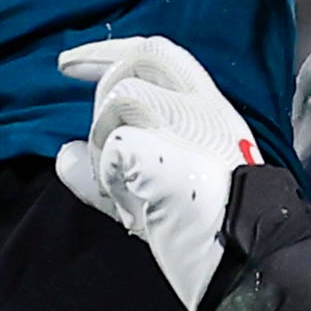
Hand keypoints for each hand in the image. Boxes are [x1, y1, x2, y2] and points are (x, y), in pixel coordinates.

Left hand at [51, 35, 259, 306]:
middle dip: (102, 101)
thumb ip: (114, 167)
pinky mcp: (163, 150)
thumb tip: (65, 154)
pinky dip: (112, 179)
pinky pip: (113, 147)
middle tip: (103, 150)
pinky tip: (135, 206)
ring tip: (130, 191)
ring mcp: (184, 124)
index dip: (105, 53)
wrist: (244, 257)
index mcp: (209, 109)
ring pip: (117, 100)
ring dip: (107, 147)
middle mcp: (201, 105)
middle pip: (130, 67)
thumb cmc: (209, 228)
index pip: (156, 53)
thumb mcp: (159, 187)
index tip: (67, 66)